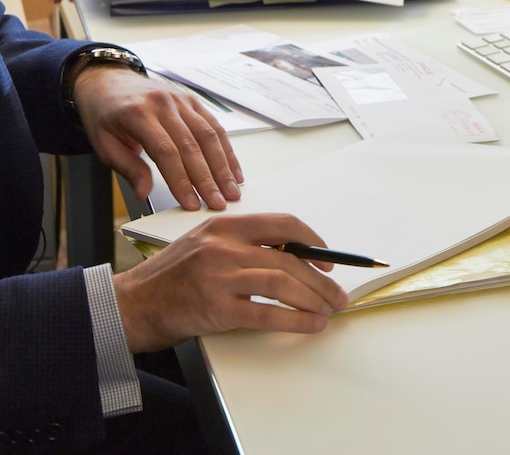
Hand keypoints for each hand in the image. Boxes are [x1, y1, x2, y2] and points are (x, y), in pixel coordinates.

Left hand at [74, 65, 242, 209]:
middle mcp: (164, 104)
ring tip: (232, 190)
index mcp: (138, 114)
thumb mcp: (104, 145)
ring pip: (209, 135)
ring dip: (223, 166)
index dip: (181, 180)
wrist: (109, 81)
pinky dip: (226, 150)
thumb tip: (144, 192)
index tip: (191, 203)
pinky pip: (214, 126)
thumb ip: (128, 168)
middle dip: (208, 179)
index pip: (166, 152)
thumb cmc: (106, 114)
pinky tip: (233, 170)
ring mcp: (181, 100)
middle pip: (192, 146)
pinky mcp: (193, 101)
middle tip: (218, 203)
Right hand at [113, 213, 349, 351]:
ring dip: (314, 299)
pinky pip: (267, 315)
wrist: (132, 304)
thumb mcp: (205, 243)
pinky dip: (295, 321)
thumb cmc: (171, 275)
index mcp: (225, 226)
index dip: (312, 239)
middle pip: (289, 258)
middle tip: (337, 292)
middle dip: (321, 279)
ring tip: (330, 310)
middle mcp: (224, 247)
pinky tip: (310, 324)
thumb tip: (292, 256)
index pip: (282, 224)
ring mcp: (219, 277)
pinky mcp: (216, 309)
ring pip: (282, 283)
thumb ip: (243, 244)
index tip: (326, 256)